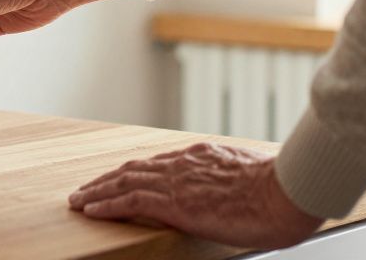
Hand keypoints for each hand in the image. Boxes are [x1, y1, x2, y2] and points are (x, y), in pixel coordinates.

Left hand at [68, 143, 321, 249]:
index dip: (134, 172)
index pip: (157, 163)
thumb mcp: (253, 177)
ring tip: (79, 201)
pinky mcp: (174, 201)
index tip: (118, 178)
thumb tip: (237, 190)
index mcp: (203, 156)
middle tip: (86, 190)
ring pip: (124, 181)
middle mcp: (184, 163)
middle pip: (134, 168)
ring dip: (97, 191)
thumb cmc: (282, 191)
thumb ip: (234, 179)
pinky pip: (130, 200)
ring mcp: (177, 181)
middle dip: (107, 180)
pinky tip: (91, 211)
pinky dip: (107, 204)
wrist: (286, 192)